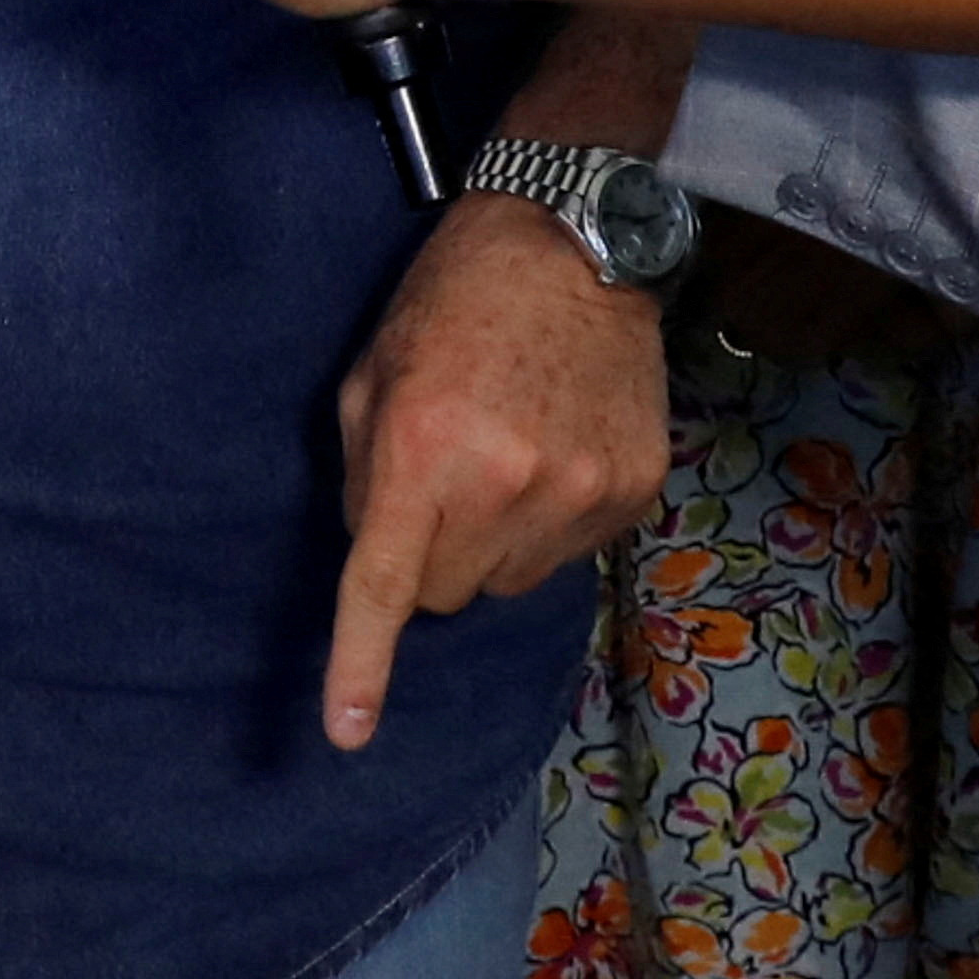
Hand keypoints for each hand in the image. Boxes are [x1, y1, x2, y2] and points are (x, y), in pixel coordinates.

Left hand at [321, 192, 670, 747]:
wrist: (573, 242)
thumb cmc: (451, 300)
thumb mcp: (372, 374)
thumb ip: (363, 477)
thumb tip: (380, 561)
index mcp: (423, 451)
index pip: (384, 587)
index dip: (361, 667)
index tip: (347, 735)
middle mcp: (503, 485)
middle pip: (447, 597)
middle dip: (431, 558)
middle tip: (442, 482)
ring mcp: (577, 493)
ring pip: (509, 582)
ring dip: (493, 541)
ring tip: (504, 451)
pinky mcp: (631, 492)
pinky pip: (568, 553)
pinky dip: (551, 521)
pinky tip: (555, 448)